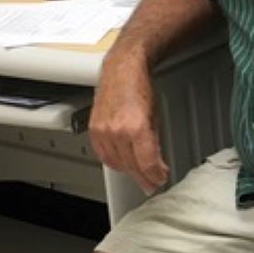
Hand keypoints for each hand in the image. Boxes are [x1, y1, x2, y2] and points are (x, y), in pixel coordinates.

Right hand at [89, 57, 168, 193]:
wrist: (122, 70)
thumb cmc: (140, 87)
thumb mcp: (155, 117)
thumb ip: (154, 142)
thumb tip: (155, 162)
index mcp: (136, 128)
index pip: (146, 163)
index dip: (155, 175)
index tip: (160, 179)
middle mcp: (117, 131)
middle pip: (131, 166)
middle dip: (144, 177)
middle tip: (152, 182)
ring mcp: (103, 131)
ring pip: (116, 163)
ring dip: (129, 171)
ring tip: (139, 174)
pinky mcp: (94, 130)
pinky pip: (103, 155)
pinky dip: (113, 161)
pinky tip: (122, 163)